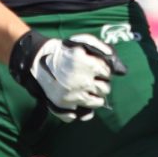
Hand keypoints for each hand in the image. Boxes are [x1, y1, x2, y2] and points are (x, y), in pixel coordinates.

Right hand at [9, 31, 126, 121]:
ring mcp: (74, 95)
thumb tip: (120, 68)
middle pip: (105, 88)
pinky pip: (83, 114)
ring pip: (97, 102)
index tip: (97, 68)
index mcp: (87, 64)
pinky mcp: (65, 105)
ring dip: (95, 96)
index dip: (103, 70)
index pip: (107, 72)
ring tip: (87, 89)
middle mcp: (82, 81)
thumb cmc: (63, 50)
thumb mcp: (82, 42)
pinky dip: (85, 110)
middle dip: (101, 83)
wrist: (37, 61)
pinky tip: (80, 100)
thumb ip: (101, 48)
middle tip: (92, 79)